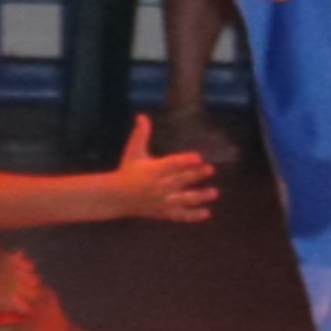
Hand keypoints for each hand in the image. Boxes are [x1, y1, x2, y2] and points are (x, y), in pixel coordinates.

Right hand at [97, 114, 216, 225]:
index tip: (198, 157)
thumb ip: (141, 134)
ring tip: (214, 193)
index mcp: (153, 170)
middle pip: (180, 180)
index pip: (171, 164)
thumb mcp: (133, 151)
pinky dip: (192, 215)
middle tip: (211, 170)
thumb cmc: (127, 171)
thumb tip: (142, 115)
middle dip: (195, 175)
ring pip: (182, 199)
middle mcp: (158, 186)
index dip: (185, 161)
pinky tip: (206, 213)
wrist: (116, 197)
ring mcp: (161, 201)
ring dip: (199, 197)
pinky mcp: (162, 212)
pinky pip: (179, 215)